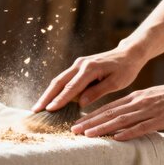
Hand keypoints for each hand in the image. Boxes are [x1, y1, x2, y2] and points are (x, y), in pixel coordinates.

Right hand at [32, 42, 146, 111]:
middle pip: (58, 82)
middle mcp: (80, 64)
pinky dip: (55, 90)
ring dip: (48, 94)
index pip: (71, 87)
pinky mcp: (78, 67)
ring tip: (37, 107)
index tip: (49, 110)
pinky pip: (64, 80)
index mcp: (90, 68)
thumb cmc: (125, 69)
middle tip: (35, 110)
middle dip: (46, 97)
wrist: (128, 54)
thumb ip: (97, 92)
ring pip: (58, 80)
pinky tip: (50, 100)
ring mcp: (78, 64)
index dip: (60, 99)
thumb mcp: (116, 83)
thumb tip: (80, 103)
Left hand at [71, 76, 163, 140]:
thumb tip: (123, 119)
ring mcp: (150, 111)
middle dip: (90, 123)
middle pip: (110, 114)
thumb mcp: (152, 98)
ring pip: (121, 120)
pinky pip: (142, 127)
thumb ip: (137, 107)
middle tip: (73, 131)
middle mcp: (139, 103)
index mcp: (136, 98)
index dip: (91, 117)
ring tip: (87, 135)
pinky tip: (116, 138)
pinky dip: (128, 133)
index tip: (77, 124)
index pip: (109, 108)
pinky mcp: (162, 119)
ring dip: (103, 128)